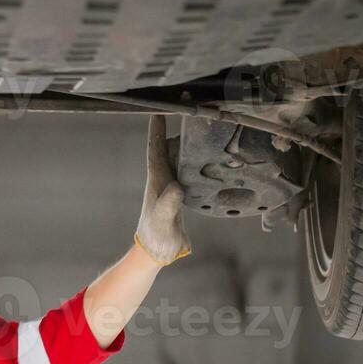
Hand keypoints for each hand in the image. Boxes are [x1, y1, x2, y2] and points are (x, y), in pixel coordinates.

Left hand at [134, 114, 191, 265]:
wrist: (156, 253)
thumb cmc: (156, 238)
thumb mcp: (163, 220)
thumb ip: (168, 205)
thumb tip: (176, 186)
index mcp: (157, 181)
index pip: (156, 149)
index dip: (157, 130)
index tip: (159, 110)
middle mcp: (162, 180)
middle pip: (168, 148)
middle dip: (174, 130)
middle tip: (188, 113)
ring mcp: (171, 186)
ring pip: (179, 159)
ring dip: (187, 145)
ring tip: (201, 130)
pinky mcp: (180, 195)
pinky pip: (187, 172)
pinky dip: (195, 162)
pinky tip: (207, 159)